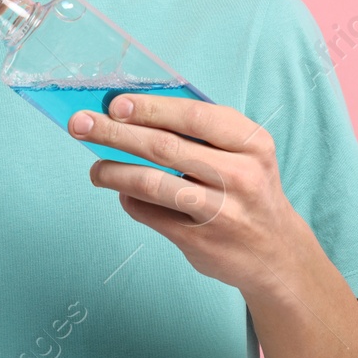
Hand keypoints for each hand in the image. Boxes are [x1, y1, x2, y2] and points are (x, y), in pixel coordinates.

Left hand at [68, 94, 305, 293]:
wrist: (277, 253)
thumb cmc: (248, 189)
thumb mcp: (244, 153)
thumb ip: (200, 132)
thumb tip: (132, 111)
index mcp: (252, 143)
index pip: (194, 117)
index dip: (151, 109)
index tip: (116, 104)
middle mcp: (240, 175)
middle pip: (164, 147)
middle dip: (115, 132)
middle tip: (80, 124)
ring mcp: (221, 211)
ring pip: (152, 184)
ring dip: (114, 172)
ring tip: (96, 169)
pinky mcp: (200, 241)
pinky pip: (151, 214)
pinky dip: (130, 201)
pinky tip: (124, 194)